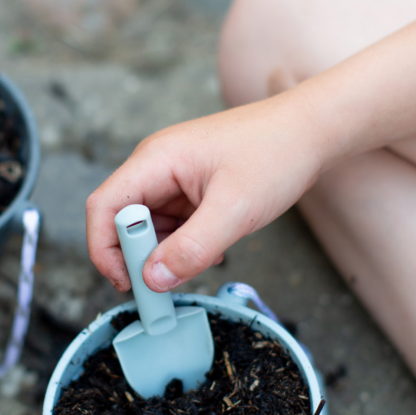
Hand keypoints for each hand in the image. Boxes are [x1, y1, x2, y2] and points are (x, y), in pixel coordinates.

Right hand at [86, 90, 324, 291]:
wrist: (311, 131)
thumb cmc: (276, 154)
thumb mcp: (234, 210)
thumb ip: (191, 248)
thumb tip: (153, 280)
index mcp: (155, 160)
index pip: (104, 207)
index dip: (105, 249)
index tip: (127, 283)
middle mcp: (156, 167)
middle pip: (123, 220)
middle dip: (139, 256)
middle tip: (165, 283)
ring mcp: (173, 179)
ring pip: (149, 227)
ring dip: (165, 253)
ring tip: (200, 260)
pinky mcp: (190, 189)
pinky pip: (173, 225)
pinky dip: (183, 245)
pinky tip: (210, 250)